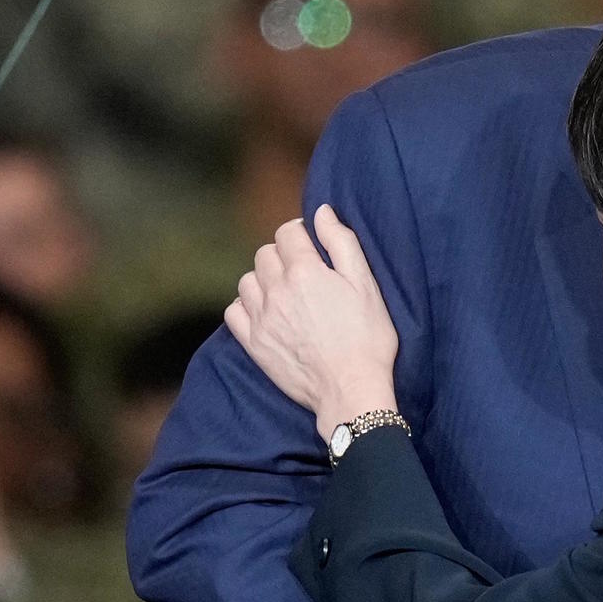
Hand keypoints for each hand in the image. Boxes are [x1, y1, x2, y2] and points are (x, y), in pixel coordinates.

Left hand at [226, 207, 400, 439]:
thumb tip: (322, 212)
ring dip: (263, 280)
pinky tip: (266, 313)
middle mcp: (277, 291)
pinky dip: (246, 306)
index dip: (300, 235)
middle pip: (265, 254)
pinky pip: (234, 311)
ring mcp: (261, 318)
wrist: (351, 390)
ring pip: (248, 280)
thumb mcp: (366, 285)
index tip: (312, 246)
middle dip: (282, 255)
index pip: (287, 233)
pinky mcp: (253, 343)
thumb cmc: (367, 338)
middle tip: (303, 272)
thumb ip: (341, 243)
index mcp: (305, 272)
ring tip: (284, 293)